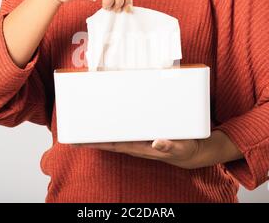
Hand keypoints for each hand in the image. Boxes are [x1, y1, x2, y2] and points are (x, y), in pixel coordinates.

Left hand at [73, 131, 243, 169]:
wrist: (193, 150)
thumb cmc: (185, 149)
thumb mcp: (180, 148)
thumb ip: (169, 146)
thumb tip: (157, 141)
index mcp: (141, 147)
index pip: (114, 145)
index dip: (97, 142)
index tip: (81, 140)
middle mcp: (137, 143)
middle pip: (110, 139)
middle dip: (92, 136)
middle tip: (75, 130)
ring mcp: (139, 138)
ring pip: (116, 134)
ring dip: (102, 129)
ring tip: (87, 121)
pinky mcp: (145, 132)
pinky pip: (126, 127)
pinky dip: (115, 123)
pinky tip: (109, 118)